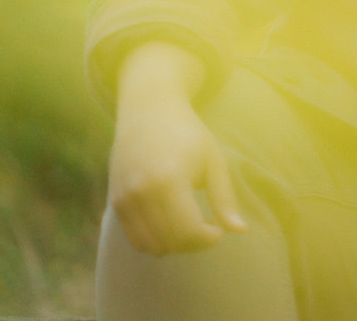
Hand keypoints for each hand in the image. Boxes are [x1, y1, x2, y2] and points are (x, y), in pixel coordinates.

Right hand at [107, 43, 245, 254]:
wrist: (147, 111)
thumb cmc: (187, 133)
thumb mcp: (213, 160)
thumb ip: (224, 198)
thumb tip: (240, 231)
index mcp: (169, 180)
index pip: (188, 231)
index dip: (209, 239)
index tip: (219, 228)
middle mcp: (141, 193)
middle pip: (170, 242)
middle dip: (195, 243)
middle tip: (208, 226)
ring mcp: (124, 199)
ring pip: (151, 246)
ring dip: (175, 244)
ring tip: (190, 223)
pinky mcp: (115, 202)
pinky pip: (136, 239)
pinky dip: (156, 240)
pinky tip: (171, 221)